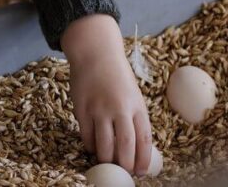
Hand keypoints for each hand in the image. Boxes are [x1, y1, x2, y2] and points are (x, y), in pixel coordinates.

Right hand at [62, 14, 152, 175]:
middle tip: (124, 174)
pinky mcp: (82, 110)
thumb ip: (135, 117)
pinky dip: (90, 147)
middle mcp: (120, 108)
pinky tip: (93, 148)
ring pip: (104, 146)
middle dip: (126, 165)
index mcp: (137, 105)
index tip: (142, 172)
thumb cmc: (118, 77)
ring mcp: (100, 109)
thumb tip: (137, 147)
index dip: (143, 159)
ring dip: (106, 160)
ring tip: (108, 164)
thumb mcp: (134, 95)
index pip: (144, 139)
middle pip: (125, 146)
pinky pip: (87, 136)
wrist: (97, 54)